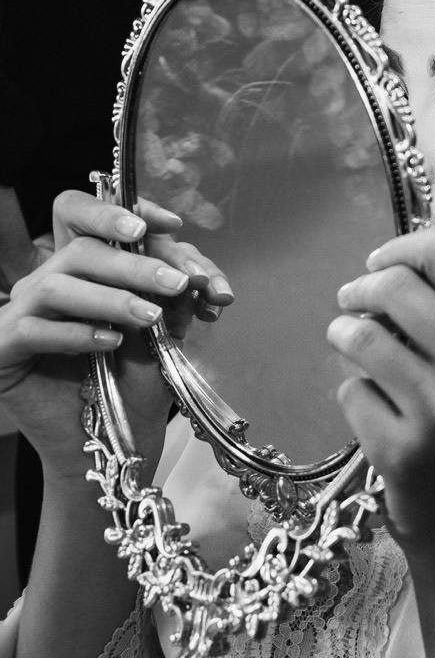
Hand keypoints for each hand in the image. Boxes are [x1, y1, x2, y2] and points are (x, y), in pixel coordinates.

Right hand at [0, 191, 232, 480]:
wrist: (108, 446)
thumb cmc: (132, 386)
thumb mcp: (162, 338)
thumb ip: (172, 302)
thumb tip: (193, 272)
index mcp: (82, 270)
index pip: (86, 218)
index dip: (121, 211)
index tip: (170, 225)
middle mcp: (47, 284)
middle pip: (81, 248)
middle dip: (136, 263)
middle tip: (178, 282)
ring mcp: (21, 314)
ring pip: (58, 284)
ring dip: (111, 297)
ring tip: (150, 317)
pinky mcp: (4, 348)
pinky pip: (33, 329)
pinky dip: (76, 332)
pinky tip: (110, 342)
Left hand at [327, 224, 434, 554]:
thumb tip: (387, 261)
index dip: (400, 247)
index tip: (378, 265)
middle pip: (392, 285)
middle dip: (357, 291)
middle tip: (351, 307)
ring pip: (360, 335)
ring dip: (343, 337)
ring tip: (353, 351)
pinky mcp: (403, 447)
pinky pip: (349, 391)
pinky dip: (353, 397)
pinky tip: (376, 414)